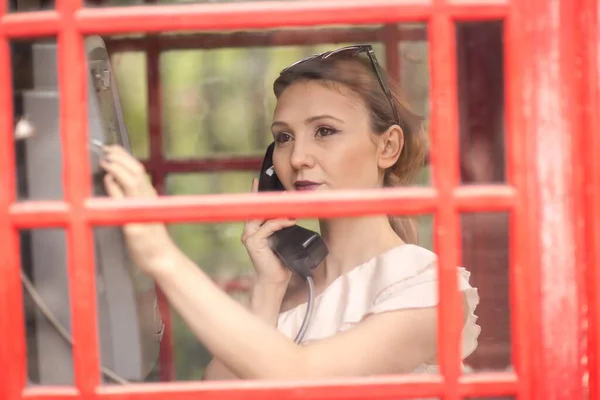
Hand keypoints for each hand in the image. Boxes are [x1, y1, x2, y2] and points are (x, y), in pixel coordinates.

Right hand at [99, 145, 173, 272]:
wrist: (162, 259)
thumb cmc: (147, 248)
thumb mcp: (130, 228)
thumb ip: (119, 203)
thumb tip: (110, 179)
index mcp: (142, 200)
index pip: (129, 175)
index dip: (115, 166)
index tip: (102, 160)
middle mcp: (148, 196)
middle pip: (135, 169)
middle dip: (121, 157)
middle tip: (106, 149)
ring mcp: (149, 199)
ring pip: (139, 173)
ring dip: (126, 161)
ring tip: (113, 153)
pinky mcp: (148, 203)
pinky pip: (139, 181)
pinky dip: (129, 170)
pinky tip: (122, 169)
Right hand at [241, 178, 295, 286]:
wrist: (276, 281)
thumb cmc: (281, 261)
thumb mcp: (283, 240)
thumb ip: (282, 226)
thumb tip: (293, 212)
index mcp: (254, 229)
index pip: (255, 208)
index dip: (256, 193)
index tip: (258, 180)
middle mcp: (249, 231)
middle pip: (257, 208)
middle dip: (269, 198)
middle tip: (284, 190)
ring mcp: (249, 236)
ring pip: (263, 216)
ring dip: (279, 209)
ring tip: (291, 203)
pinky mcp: (253, 243)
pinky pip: (268, 227)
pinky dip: (280, 222)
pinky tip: (291, 220)